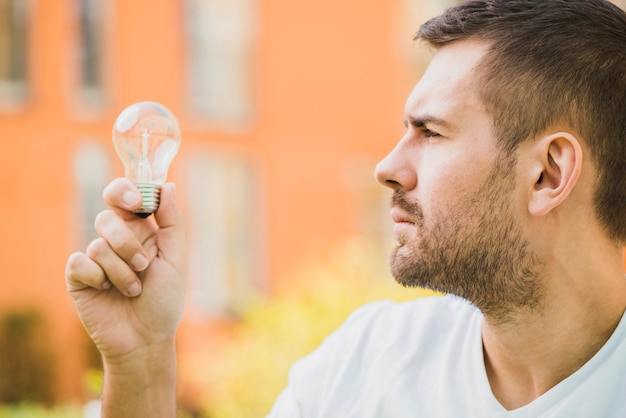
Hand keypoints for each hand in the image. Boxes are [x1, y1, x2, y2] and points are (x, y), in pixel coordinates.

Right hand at [65, 178, 186, 361]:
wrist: (145, 339)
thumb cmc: (164, 300)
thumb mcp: (176, 259)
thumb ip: (172, 222)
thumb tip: (168, 186)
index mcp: (140, 230)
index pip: (123, 196)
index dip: (124, 191)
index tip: (136, 202)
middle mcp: (115, 240)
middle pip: (108, 218)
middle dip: (128, 243)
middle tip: (144, 265)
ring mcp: (95, 258)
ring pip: (99, 245)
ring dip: (122, 272)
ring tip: (134, 290)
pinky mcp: (78, 276)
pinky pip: (80, 262)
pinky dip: (99, 278)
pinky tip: (108, 292)